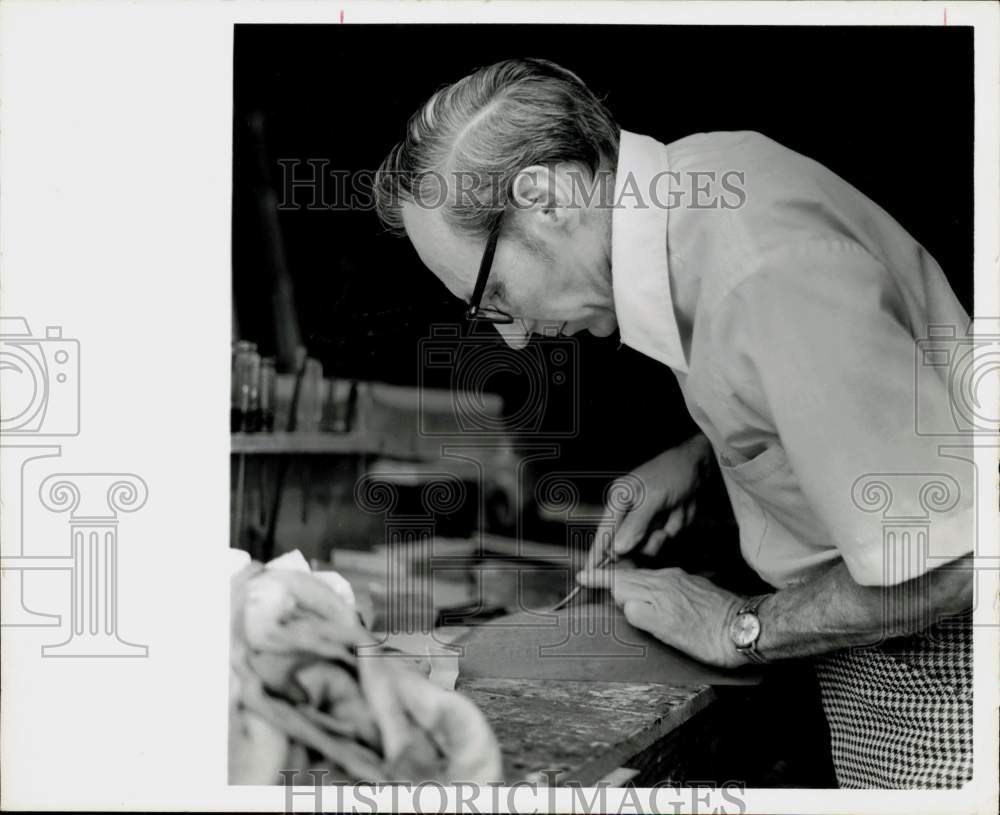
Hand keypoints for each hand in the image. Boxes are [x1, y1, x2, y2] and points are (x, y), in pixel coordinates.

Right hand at [577, 565, 742, 667]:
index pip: (620, 581)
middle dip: (609, 576)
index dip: (600, 580)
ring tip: (614, 584)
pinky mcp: (692, 585)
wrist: (746, 628)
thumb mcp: (671, 633)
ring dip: (627, 579)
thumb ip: (643, 615)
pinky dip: (646, 582)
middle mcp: (668, 580)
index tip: (583, 577)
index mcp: (658, 590)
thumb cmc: (710, 637)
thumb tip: (623, 603)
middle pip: (630, 574)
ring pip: (645, 576)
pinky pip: (660, 579)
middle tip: (591, 578)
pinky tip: (649, 591)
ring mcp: (681, 581)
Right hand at [585, 434, 712, 571]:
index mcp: (618, 500)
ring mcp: (644, 521)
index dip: (596, 554)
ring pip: (647, 546)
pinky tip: (677, 513)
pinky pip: (663, 540)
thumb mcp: (654, 497)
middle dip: (645, 540)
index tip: (588, 574)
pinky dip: (673, 529)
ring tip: (672, 513)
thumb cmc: (672, 473)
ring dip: (663, 534)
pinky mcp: (659, 526)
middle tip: (658, 531)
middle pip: (626, 545)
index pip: (603, 532)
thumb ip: (636, 524)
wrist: (699, 467)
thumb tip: (618, 548)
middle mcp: (628, 512)